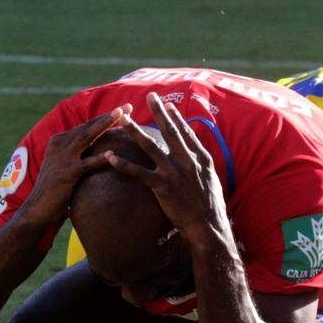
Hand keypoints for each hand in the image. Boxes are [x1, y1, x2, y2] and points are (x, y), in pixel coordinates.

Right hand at [17, 105, 129, 226]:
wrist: (37, 208)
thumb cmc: (55, 190)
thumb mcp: (63, 166)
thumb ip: (76, 156)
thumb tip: (96, 151)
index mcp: (59, 141)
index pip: (85, 126)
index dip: (104, 117)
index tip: (123, 110)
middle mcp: (60, 145)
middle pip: (88, 126)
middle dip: (109, 115)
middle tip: (128, 106)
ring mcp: (63, 158)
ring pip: (88, 137)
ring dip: (105, 125)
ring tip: (123, 117)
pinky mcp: (67, 173)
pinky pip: (87, 164)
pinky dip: (100, 158)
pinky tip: (113, 154)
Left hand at [105, 93, 228, 245]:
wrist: (208, 226)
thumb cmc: (210, 206)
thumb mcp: (212, 180)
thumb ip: (202, 165)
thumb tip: (196, 156)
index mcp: (201, 158)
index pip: (186, 133)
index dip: (176, 118)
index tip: (167, 104)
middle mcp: (188, 161)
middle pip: (170, 131)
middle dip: (158, 112)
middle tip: (149, 96)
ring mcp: (175, 173)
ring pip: (151, 147)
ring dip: (135, 131)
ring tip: (122, 120)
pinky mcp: (163, 187)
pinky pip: (139, 173)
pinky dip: (123, 165)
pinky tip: (110, 157)